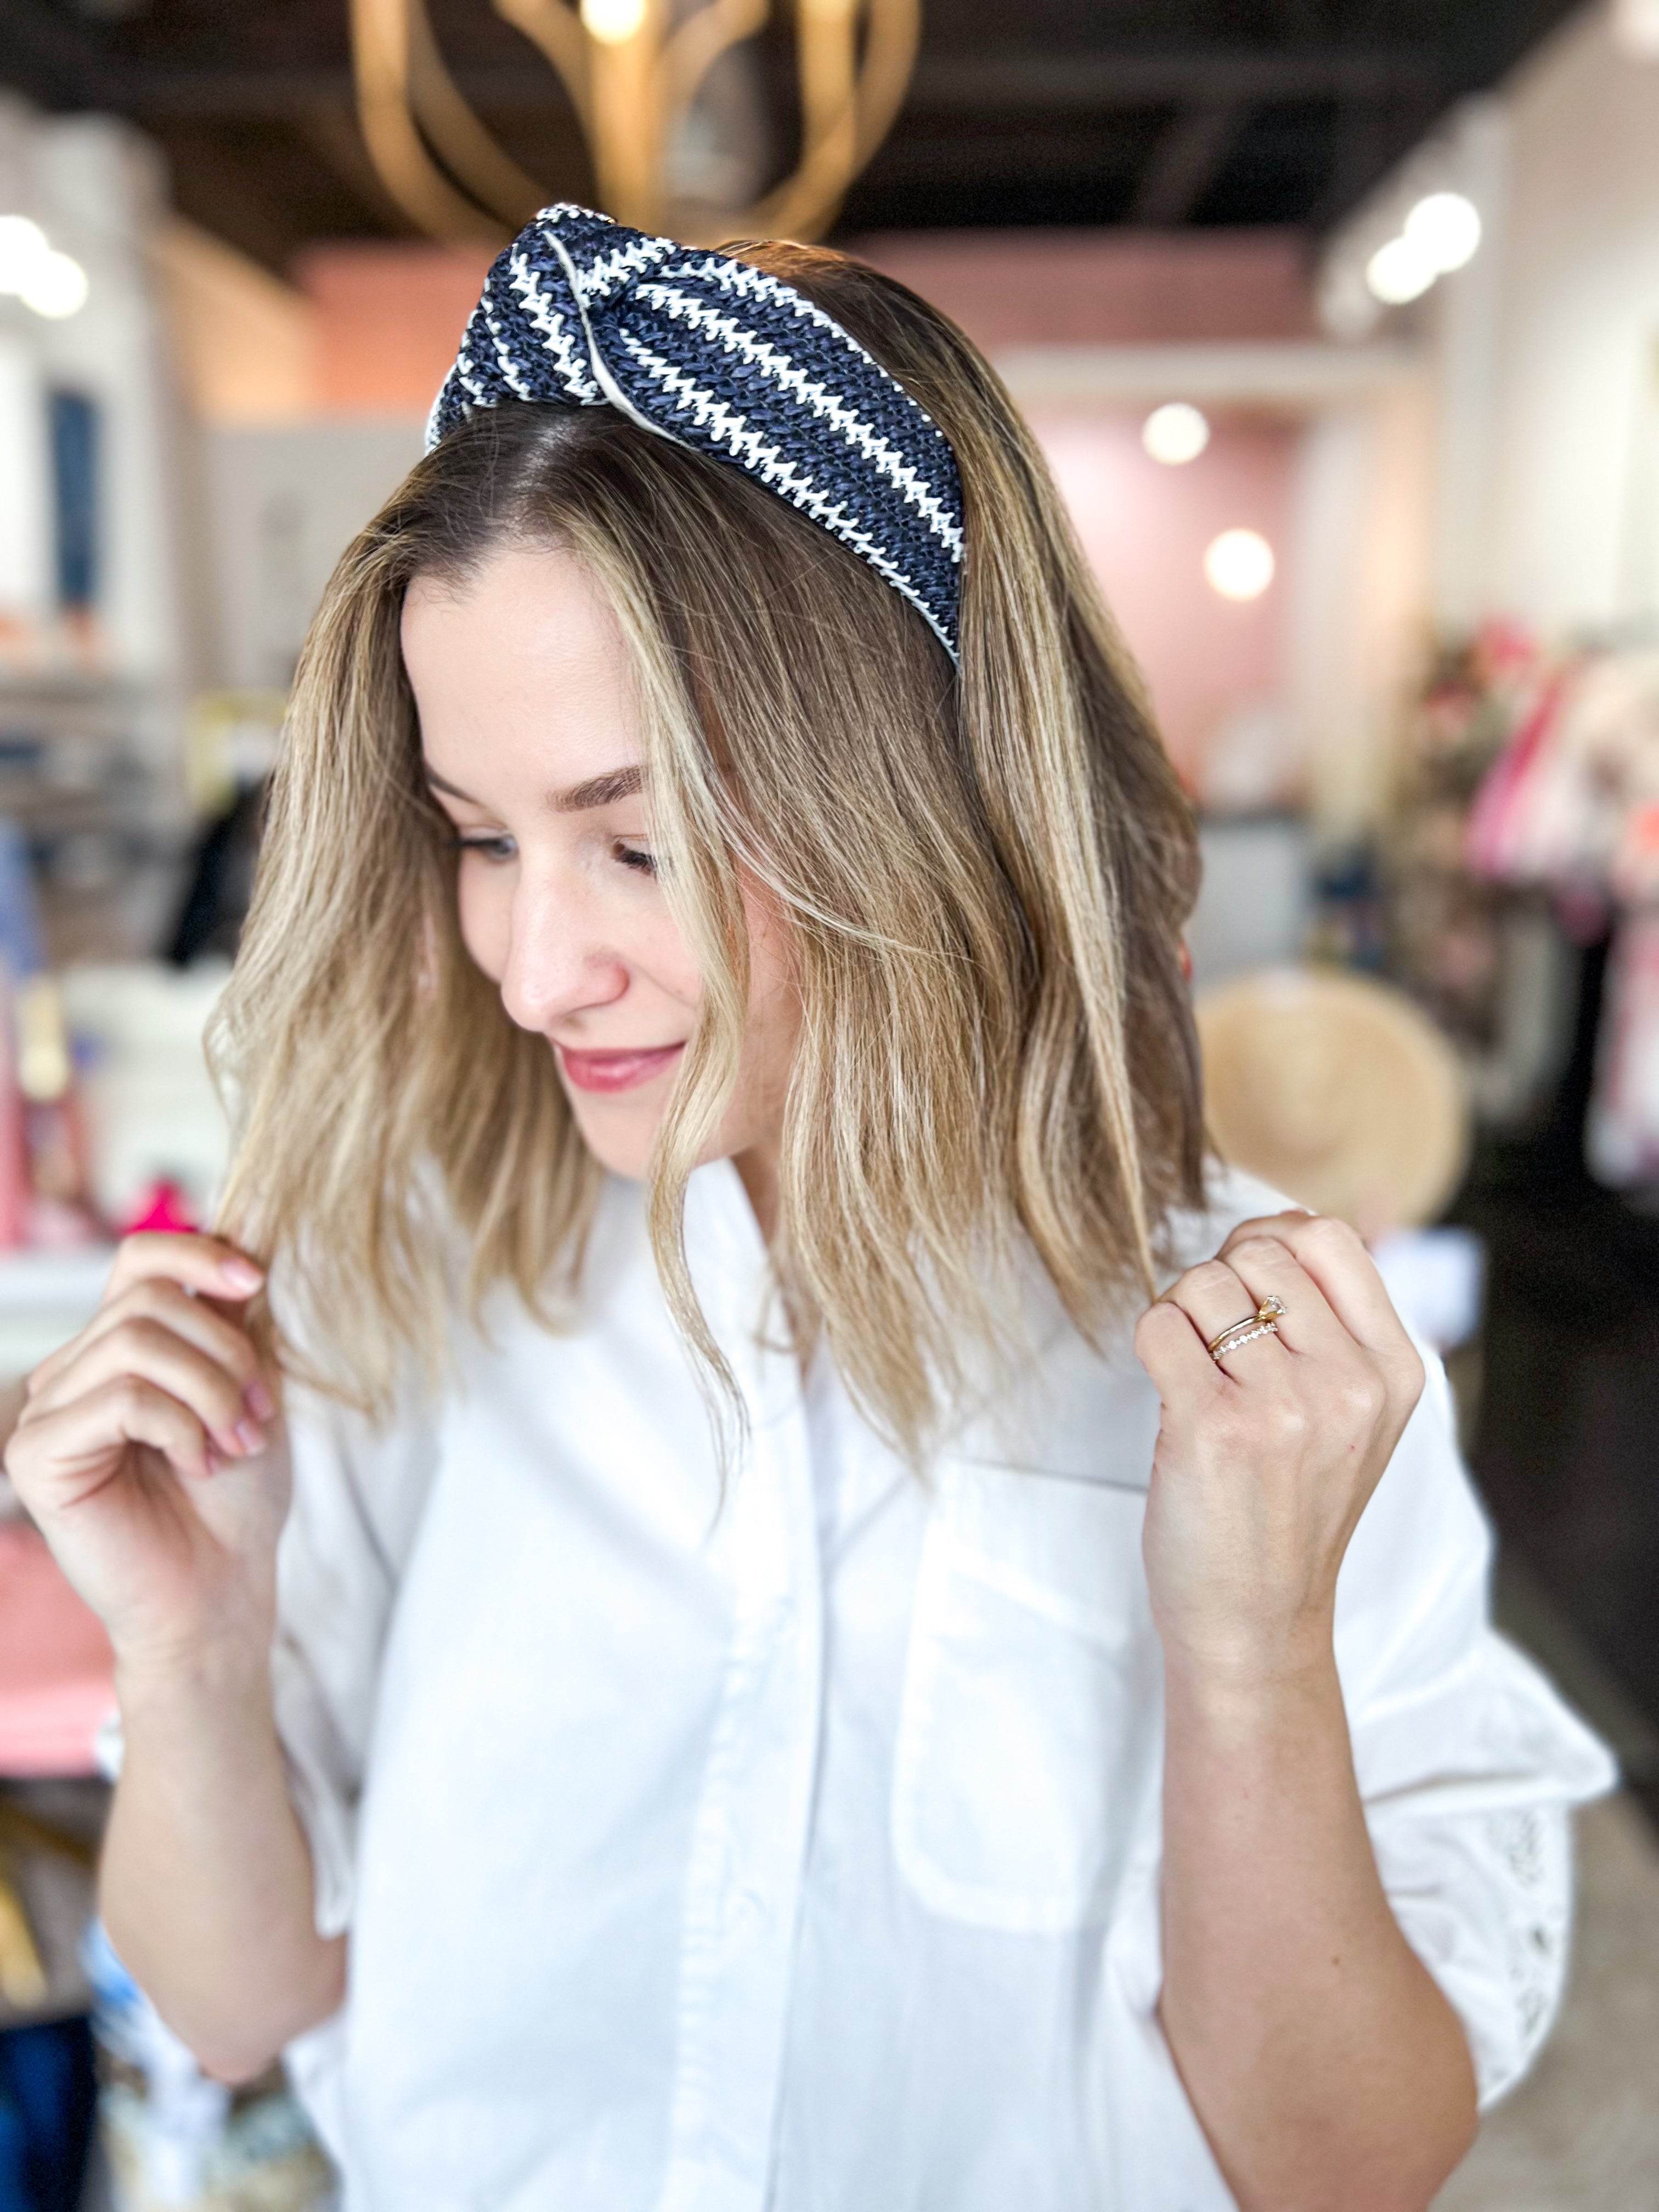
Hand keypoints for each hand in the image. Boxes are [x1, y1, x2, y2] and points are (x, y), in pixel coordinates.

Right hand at [4, 1234, 290, 1677]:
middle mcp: (73, 1371)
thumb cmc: (235, 1498)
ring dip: (211, 1392)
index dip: (199, 1255)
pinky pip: (121, 1399)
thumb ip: (229, 1320)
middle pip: (148, 1301)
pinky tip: (196, 1465)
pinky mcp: (35, 1454)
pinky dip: (180, 1427)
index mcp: (119, 1348)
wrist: (222, 1588)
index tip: (256, 1284)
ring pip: (137, 1344)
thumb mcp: (247, 1386)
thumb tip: (240, 1241)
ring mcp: (46, 1411)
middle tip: (256, 1415)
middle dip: (225, 1352)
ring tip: (234, 1444)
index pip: (139, 1259)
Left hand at [1133, 1212, 1424, 1684]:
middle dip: (1219, 1282)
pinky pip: (1158, 1327)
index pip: (1329, 1237)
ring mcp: (1285, 1407)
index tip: (1251, 1289)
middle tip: (1213, 1346)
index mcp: (1394, 1370)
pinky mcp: (1214, 1429)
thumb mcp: (1352, 1413)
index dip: (1271, 1243)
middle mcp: (1350, 1383)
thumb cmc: (1288, 1509)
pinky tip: (1172, 1398)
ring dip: (1180, 1319)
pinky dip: (1150, 1348)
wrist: (1258, 1621)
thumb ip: (1335, 1322)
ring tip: (1196, 1379)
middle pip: (1259, 1253)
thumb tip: (1286, 1221)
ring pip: (1202, 1284)